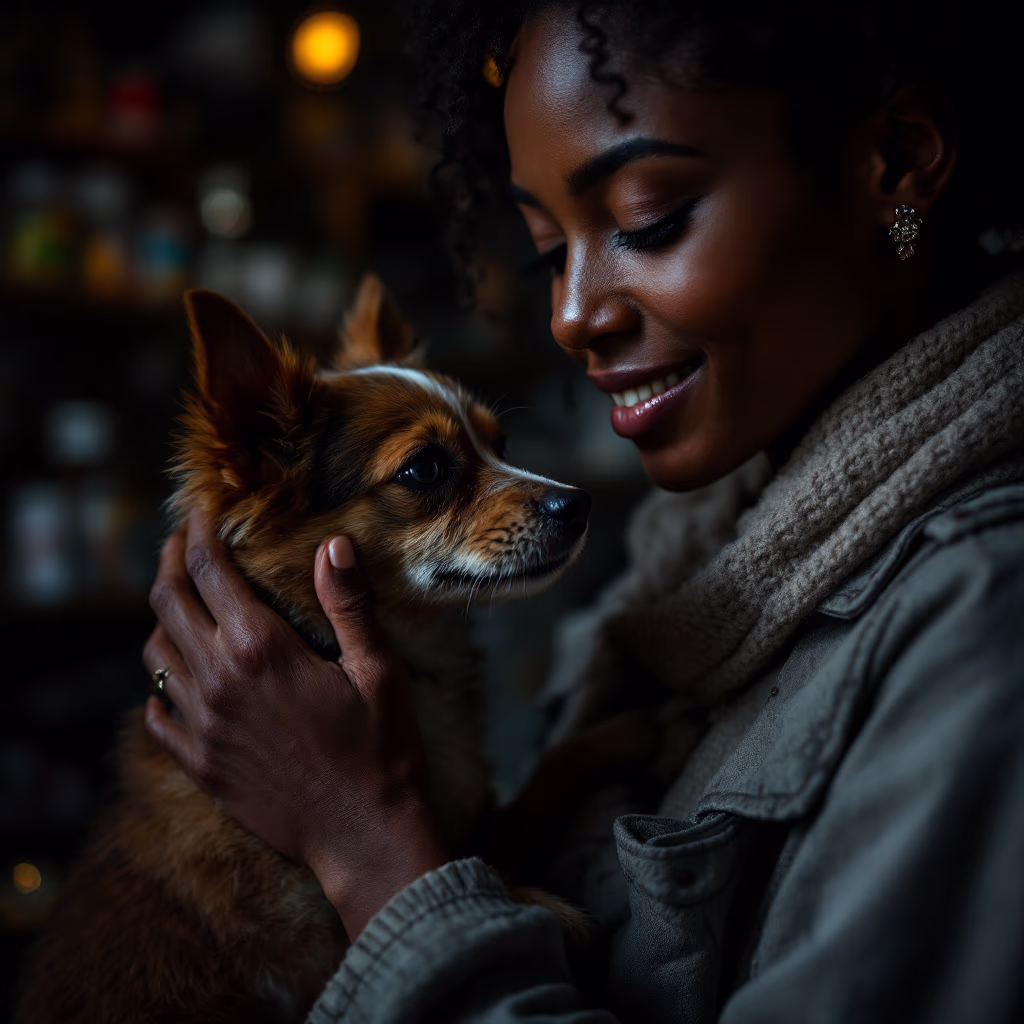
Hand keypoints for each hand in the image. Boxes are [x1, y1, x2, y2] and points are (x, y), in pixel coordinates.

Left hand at [142, 510, 447, 938]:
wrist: (363, 836)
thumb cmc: (382, 750)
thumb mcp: (378, 670)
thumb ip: (349, 604)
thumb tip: (333, 543)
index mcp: (262, 650)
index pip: (209, 572)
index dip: (198, 532)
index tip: (199, 509)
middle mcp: (218, 682)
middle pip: (168, 603)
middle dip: (168, 560)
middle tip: (178, 539)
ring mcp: (202, 727)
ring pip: (154, 655)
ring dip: (161, 618)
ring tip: (178, 601)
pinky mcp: (199, 765)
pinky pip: (155, 714)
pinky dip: (158, 684)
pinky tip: (177, 678)